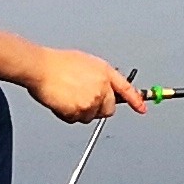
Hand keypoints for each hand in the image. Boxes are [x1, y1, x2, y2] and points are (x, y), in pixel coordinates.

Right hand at [22, 47, 149, 122]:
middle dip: (97, 108)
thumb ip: (98, 77)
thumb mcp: (85, 63)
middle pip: (109, 109)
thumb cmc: (57, 63)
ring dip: (80, 111)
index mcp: (105, 72)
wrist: (41, 68)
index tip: (142, 108)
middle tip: (80, 100)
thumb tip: (103, 88)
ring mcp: (92, 99)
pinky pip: (76, 120)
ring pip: (91, 116)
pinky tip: (61, 102)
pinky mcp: (81, 110)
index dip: (136, 100)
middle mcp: (102, 86)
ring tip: (66, 96)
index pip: (126, 88)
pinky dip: (68, 115)